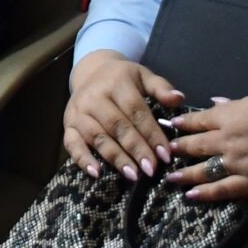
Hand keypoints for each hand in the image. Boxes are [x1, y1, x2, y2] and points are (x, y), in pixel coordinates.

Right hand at [64, 50, 185, 181]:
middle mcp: (94, 96)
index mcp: (116, 83)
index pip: (136, 111)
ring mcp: (78, 111)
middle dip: (135, 149)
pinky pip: (72, 143)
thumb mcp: (143, 76)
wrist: (91, 71)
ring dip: (115, 158)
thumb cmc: (123, 79)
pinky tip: (97, 173)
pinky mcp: (67, 124)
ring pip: (97, 136)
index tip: (165, 154)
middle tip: (151, 169)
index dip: (151, 133)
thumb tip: (179, 99)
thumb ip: (160, 88)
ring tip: (133, 176)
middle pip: (117, 126)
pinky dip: (83, 159)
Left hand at [162, 87, 247, 202]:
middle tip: (163, 151)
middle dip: (178, 148)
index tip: (170, 126)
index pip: (198, 120)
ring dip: (183, 173)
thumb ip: (236, 105)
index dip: (182, 124)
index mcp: (231, 115)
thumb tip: (216, 104)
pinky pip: (224, 189)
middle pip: (196, 145)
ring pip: (203, 169)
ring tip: (168, 176)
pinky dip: (206, 193)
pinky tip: (191, 195)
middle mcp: (229, 139)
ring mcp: (240, 163)